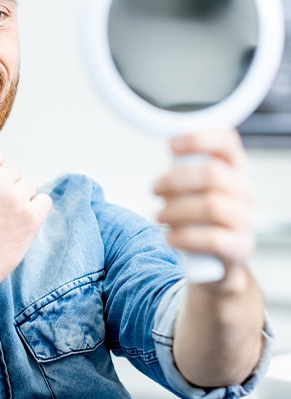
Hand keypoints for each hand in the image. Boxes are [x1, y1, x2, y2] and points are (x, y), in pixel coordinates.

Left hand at [153, 130, 253, 282]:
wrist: (215, 259)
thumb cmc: (199, 216)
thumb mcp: (193, 187)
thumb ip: (184, 168)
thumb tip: (170, 147)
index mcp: (233, 169)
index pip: (227, 142)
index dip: (199, 139)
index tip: (171, 146)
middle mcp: (244, 191)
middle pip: (213, 174)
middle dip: (176, 180)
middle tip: (154, 189)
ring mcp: (244, 219)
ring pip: (212, 206)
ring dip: (176, 210)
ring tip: (159, 216)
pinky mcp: (240, 246)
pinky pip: (213, 239)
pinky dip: (185, 237)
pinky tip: (170, 237)